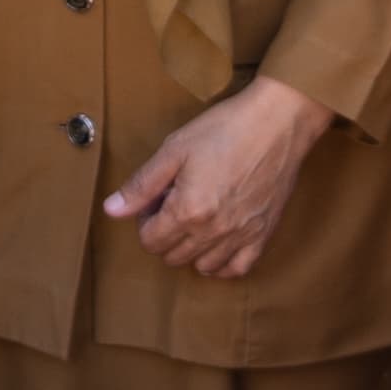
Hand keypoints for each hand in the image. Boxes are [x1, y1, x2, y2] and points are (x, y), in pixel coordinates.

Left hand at [104, 77, 333, 277]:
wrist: (279, 121)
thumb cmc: (226, 128)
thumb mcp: (175, 149)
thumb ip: (142, 185)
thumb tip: (111, 210)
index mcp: (188, 211)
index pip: (150, 240)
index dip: (145, 220)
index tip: (154, 200)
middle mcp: (214, 231)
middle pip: (173, 255)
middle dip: (164, 234)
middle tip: (172, 205)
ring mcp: (241, 236)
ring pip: (202, 266)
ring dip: (190, 250)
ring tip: (194, 221)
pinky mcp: (263, 234)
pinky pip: (237, 268)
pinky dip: (223, 264)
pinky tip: (217, 246)